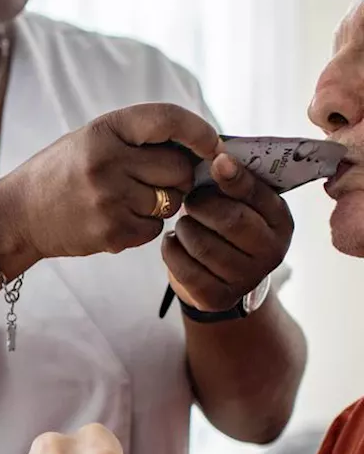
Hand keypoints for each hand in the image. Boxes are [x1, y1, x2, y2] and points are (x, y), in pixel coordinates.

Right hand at [0, 103, 220, 259]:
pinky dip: (145, 226)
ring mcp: (108, 200)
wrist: (18, 215)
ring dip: (161, 203)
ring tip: (128, 199)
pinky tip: (117, 218)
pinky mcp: (110, 233)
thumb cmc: (62, 173)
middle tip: (155, 180)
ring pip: (170, 202)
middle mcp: (106, 163)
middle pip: (179, 169)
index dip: (199, 131)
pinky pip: (154, 229)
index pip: (168, 120)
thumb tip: (203, 149)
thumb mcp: (92, 140)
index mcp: (103, 131)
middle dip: (178, 176)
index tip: (213, 144)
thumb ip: (139, 139)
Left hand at [163, 153, 293, 311]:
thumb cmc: (227, 229)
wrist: (220, 280)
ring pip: (203, 245)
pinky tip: (174, 241)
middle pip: (230, 220)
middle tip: (191, 199)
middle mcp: (272, 253)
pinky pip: (184, 269)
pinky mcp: (217, 298)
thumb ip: (233, 183)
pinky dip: (171, 249)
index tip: (216, 159)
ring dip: (185, 228)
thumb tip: (219, 156)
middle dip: (202, 205)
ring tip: (185, 224)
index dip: (235, 177)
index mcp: (281, 222)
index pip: (258, 196)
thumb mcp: (240, 204)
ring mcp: (246, 279)